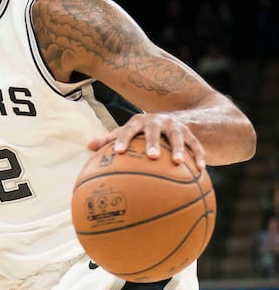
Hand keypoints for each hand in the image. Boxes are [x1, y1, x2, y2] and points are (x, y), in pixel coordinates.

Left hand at [86, 113, 205, 169]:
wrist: (172, 119)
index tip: (117, 152)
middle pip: (153, 131)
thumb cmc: (141, 132)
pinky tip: (201, 170)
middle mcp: (157, 122)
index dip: (122, 139)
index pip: (127, 129)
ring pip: (178, 137)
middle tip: (151, 157)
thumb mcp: (127, 132)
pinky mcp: (190, 133)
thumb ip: (109, 140)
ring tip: (179, 163)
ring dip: (179, 149)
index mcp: (138, 122)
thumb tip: (88, 147)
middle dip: (152, 142)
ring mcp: (175, 127)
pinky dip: (199, 155)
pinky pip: (196, 145)